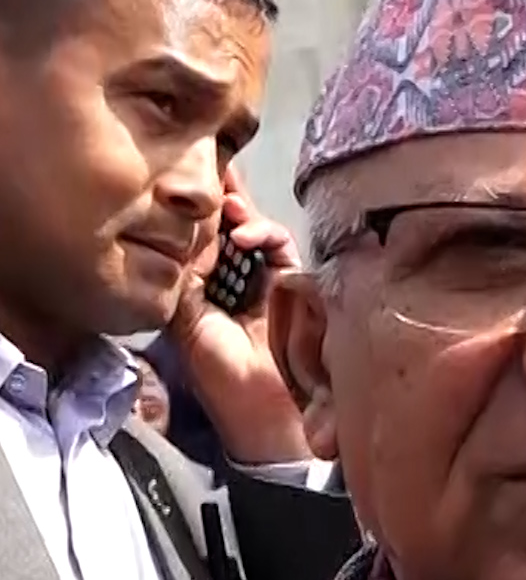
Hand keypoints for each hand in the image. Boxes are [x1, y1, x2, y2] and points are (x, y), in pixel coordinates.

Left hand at [169, 167, 310, 463]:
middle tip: (208, 167)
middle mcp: (235, 280)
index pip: (197, 240)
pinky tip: (245, 235)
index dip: (191, 212)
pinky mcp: (294, 283)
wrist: (266, 412)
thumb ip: (183, 280)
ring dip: (239, 213)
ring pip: (253, 230)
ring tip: (225, 208)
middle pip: (227, 227)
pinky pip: (280, 247)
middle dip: (218, 198)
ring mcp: (266, 280)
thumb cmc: (223, 379)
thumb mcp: (187, 325)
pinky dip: (264, 233)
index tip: (177, 179)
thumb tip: (176, 233)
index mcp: (204, 290)